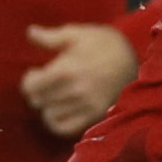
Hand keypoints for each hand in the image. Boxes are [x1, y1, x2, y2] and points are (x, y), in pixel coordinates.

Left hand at [21, 22, 140, 136]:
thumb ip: (50, 37)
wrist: (132, 58)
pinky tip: (59, 110)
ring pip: (49, 115)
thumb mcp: (76, 33)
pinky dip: (56, 122)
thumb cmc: (102, 43)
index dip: (29, 80)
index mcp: (66, 70)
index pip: (31, 87)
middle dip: (37, 91)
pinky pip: (65, 128)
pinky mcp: (94, 115)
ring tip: (54, 95)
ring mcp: (85, 105)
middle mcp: (74, 91)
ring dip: (47, 105)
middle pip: (37, 101)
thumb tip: (30, 33)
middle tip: (45, 83)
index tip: (36, 72)